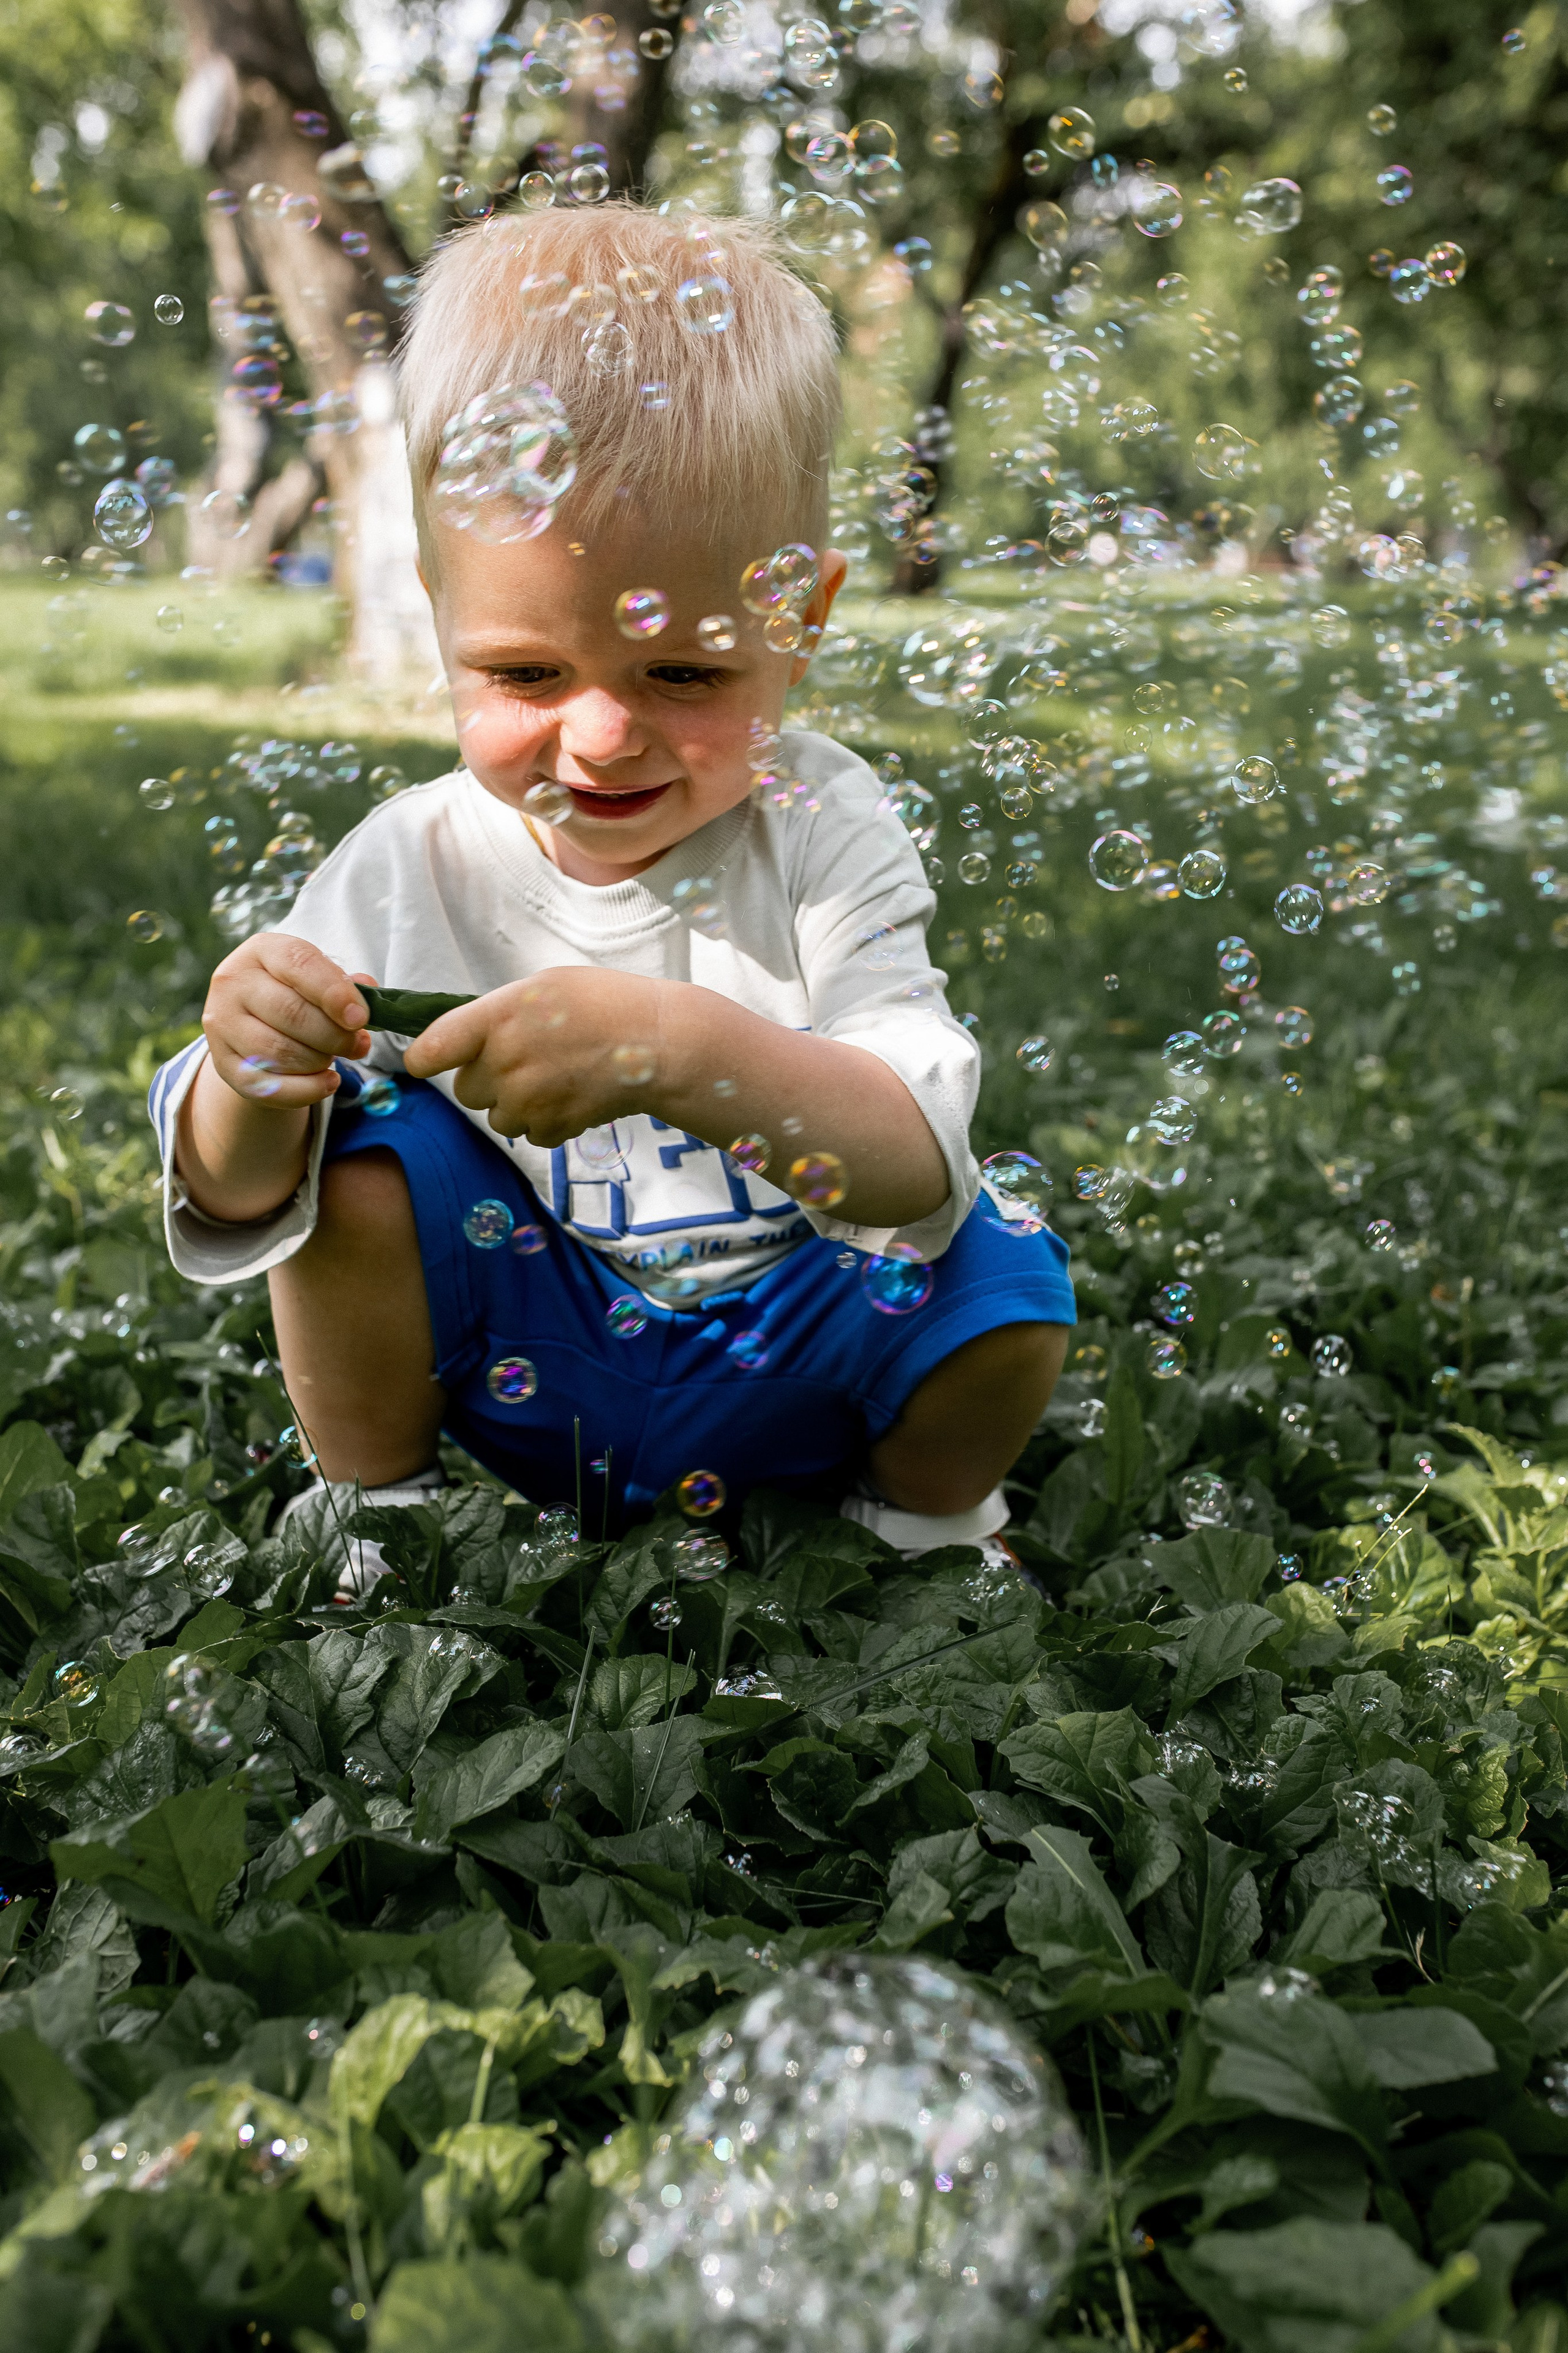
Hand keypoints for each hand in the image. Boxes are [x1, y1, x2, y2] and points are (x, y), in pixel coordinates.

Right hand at [201, 933, 373, 1109]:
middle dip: (334, 1035)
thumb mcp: (318, 978)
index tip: (360, 1018)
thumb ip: (346, 985)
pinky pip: (267, 1086)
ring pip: (278, 1052)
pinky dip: (306, 1090)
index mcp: (261, 951)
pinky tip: (328, 1082)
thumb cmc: (295, 993)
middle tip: (357, 1045)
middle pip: (290, 1013)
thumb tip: (368, 994)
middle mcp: (233, 982)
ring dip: (319, 1061)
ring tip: (335, 1058)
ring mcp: (222, 1024)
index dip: (334, 992)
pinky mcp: (223, 1064)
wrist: (254, 1022)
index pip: (299, 964)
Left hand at [404, 967, 669, 1145]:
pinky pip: (530, 1135)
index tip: (423, 1063)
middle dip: (487, 1080)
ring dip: (516, 1105)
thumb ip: (499, 1013)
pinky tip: (571, 1097)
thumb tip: (469, 1040)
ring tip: (554, 1080)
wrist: (659, 1042)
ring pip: (496, 1117)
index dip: (423, 1059)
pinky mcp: (553, 1127)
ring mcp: (529, 1099)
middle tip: (524, 1061)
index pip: (434, 1048)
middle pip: (465, 1090)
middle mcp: (506, 1061)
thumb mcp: (544, 985)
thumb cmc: (605, 1003)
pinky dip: (545, 1122)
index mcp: (498, 1017)